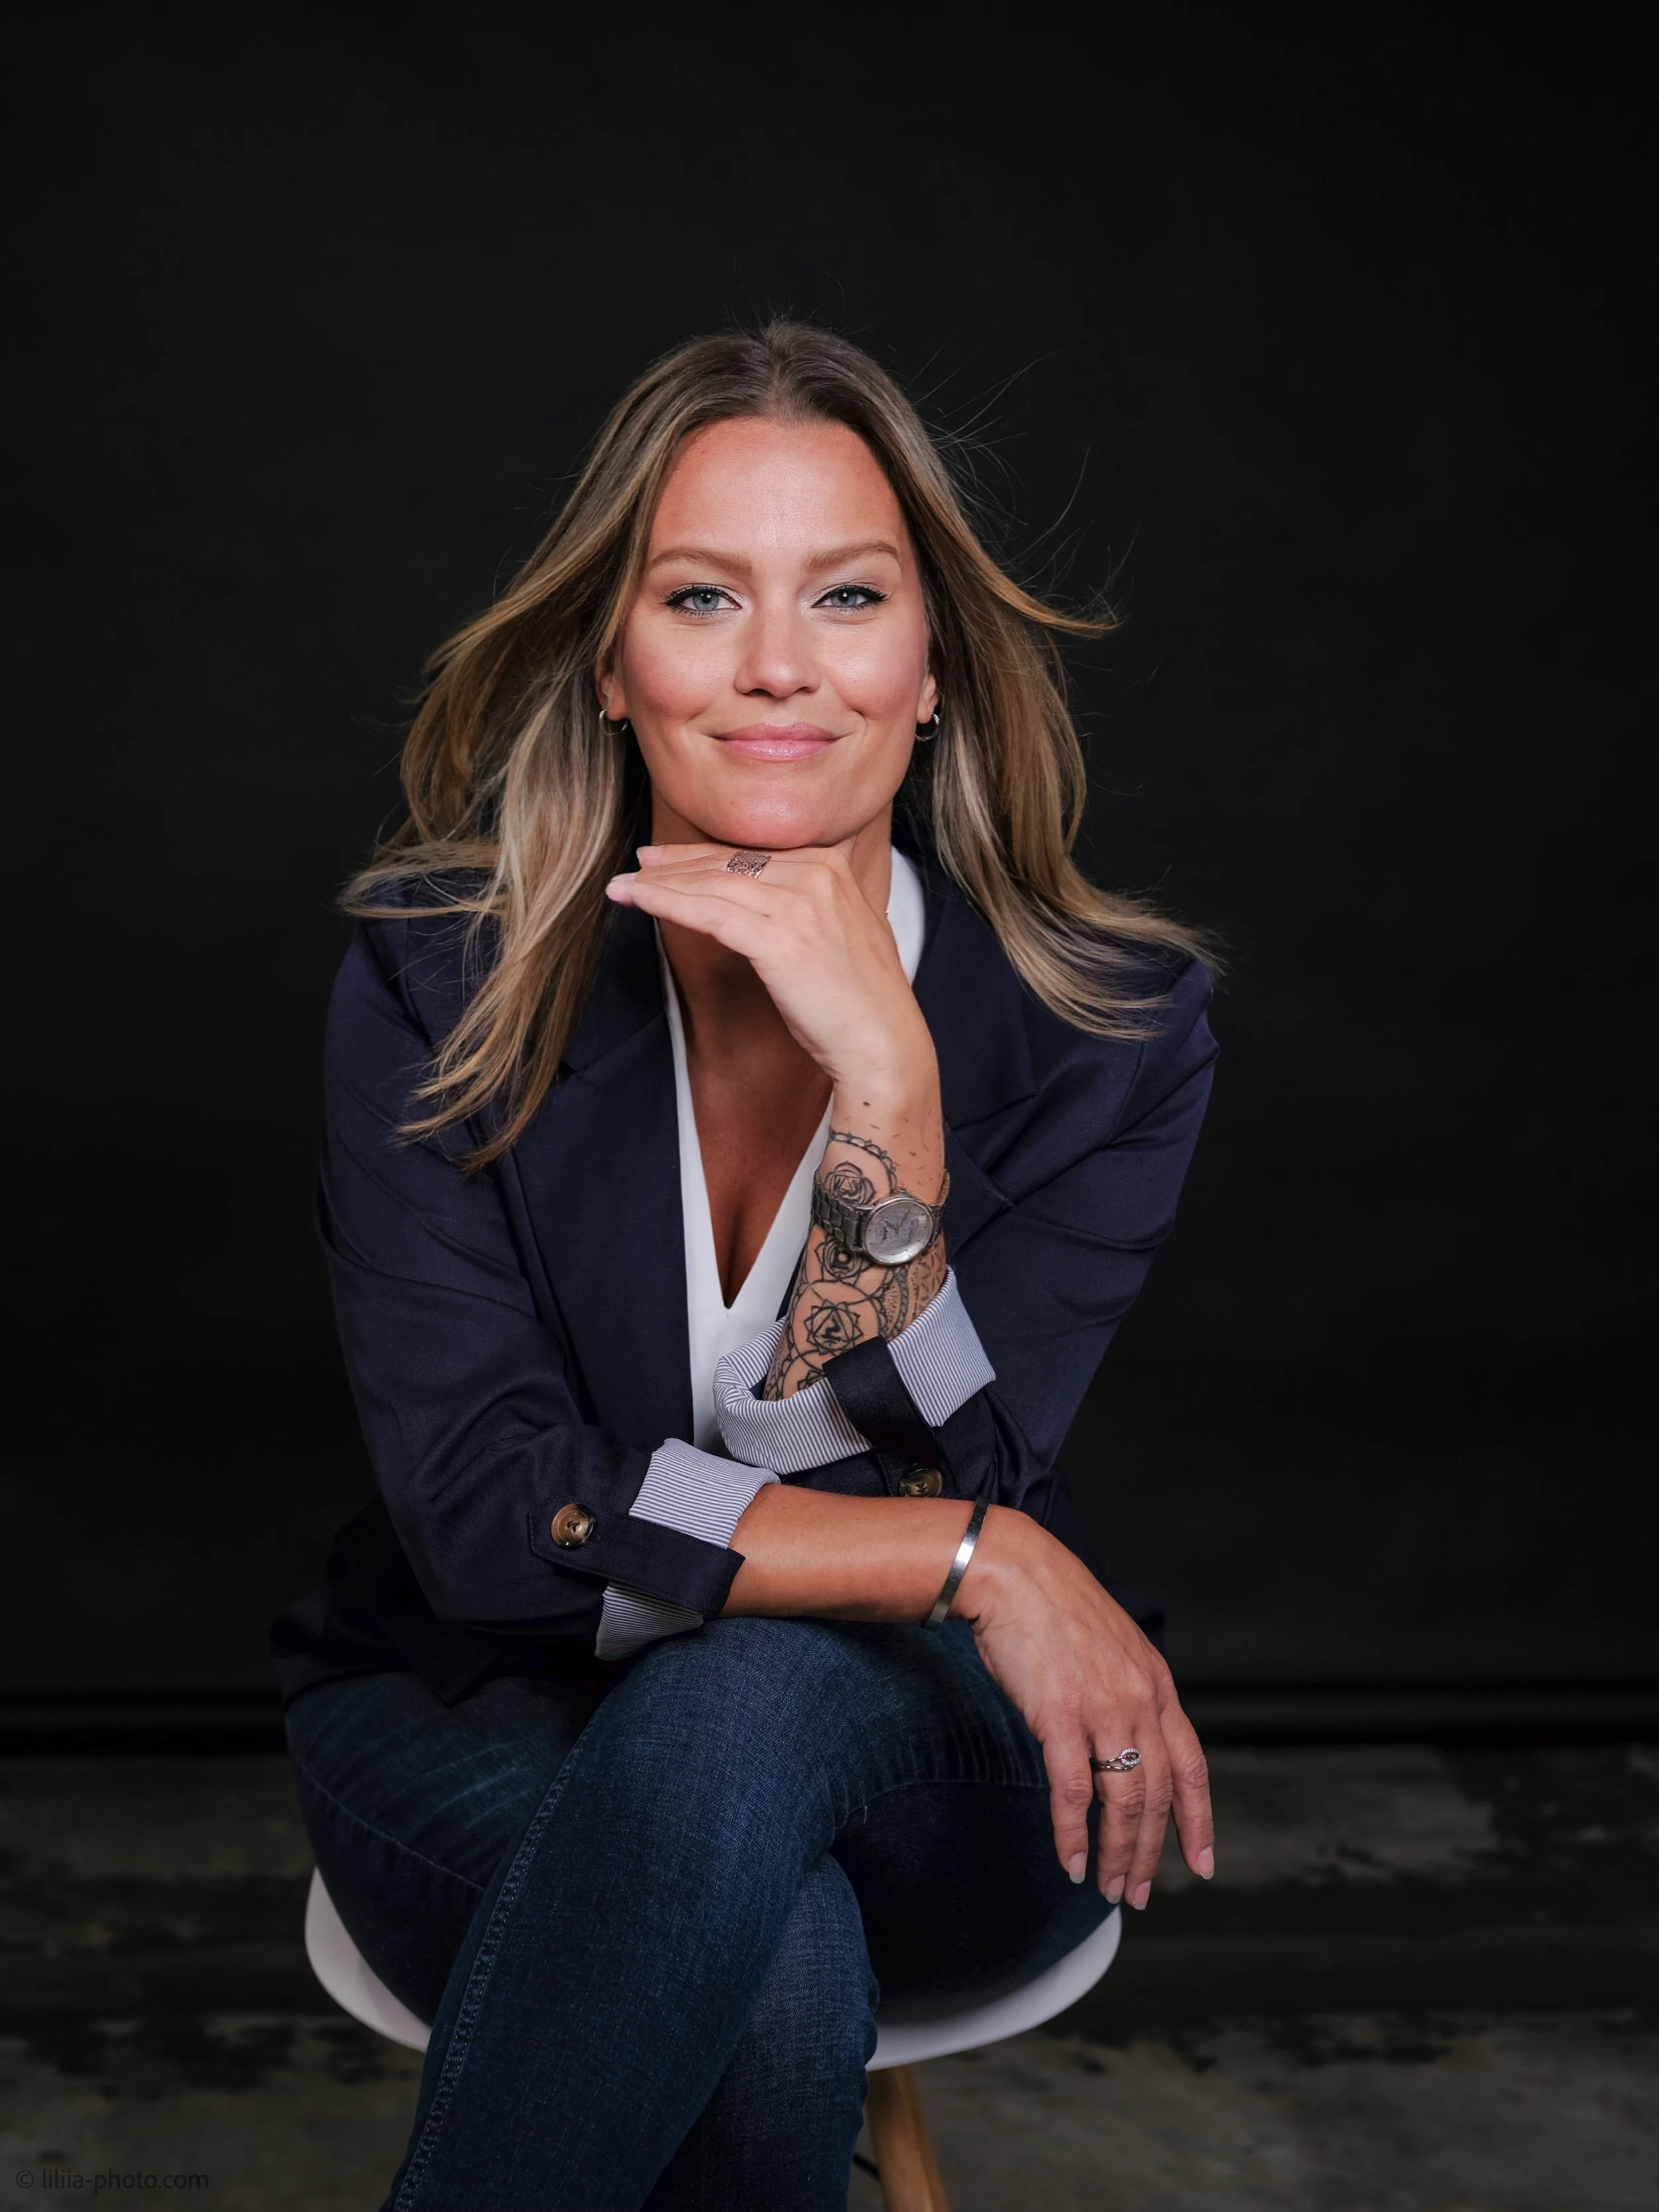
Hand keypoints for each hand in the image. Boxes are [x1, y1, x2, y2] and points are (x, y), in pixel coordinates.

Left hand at [606, 840, 935, 1108]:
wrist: (883, 1046)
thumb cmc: (858, 1004)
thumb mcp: (839, 935)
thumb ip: (808, 907)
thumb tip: (766, 907)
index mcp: (831, 868)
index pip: (753, 854)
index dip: (705, 855)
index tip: (669, 859)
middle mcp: (816, 875)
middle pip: (728, 862)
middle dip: (676, 864)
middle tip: (639, 866)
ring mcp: (798, 904)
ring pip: (712, 884)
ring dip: (660, 884)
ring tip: (624, 886)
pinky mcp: (778, 937)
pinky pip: (708, 912)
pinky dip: (667, 903)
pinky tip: (639, 900)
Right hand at [955, 1506, 1214, 1903]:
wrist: (1011, 1571)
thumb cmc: (1051, 1607)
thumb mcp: (1109, 1648)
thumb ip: (1122, 1694)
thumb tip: (1116, 1743)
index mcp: (1156, 1685)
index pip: (1192, 1767)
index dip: (1198, 1820)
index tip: (1202, 1863)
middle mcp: (1140, 1701)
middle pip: (1158, 1795)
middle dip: (1151, 1852)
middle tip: (1138, 1892)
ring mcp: (1103, 1709)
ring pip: (1123, 1802)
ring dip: (1117, 1853)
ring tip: (1109, 1889)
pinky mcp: (1060, 1716)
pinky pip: (1072, 1792)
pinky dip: (1072, 1834)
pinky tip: (1071, 1861)